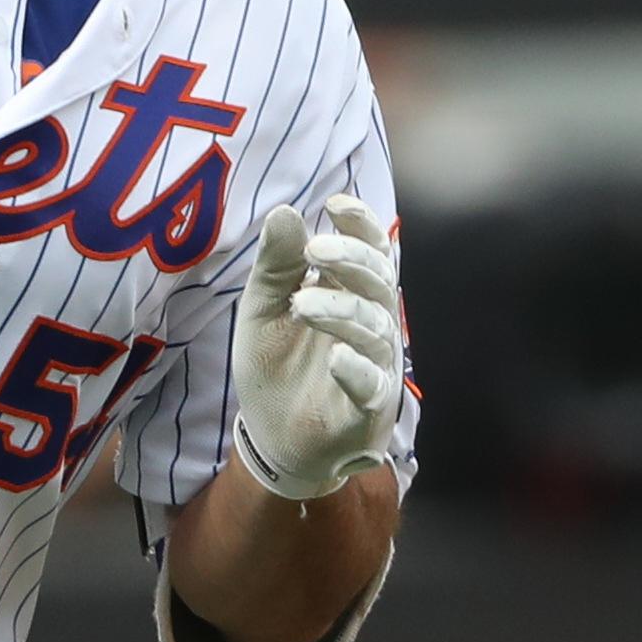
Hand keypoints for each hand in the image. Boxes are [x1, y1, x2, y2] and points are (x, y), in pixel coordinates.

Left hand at [230, 195, 405, 501]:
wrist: (273, 437)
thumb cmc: (277, 365)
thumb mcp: (264, 308)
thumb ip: (276, 264)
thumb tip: (285, 211)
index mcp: (347, 293)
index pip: (368, 249)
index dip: (360, 224)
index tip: (335, 204)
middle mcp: (369, 323)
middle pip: (377, 281)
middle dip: (350, 259)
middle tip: (316, 249)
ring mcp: (374, 364)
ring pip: (374, 328)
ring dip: (340, 311)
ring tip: (302, 304)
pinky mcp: (369, 407)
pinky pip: (372, 385)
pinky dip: (357, 370)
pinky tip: (337, 358)